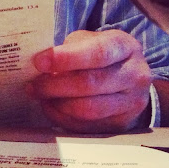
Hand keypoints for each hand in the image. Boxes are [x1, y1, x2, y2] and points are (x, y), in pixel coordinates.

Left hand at [28, 29, 152, 132]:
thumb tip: (41, 64)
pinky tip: (52, 107)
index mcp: (125, 47)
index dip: (66, 58)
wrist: (129, 80)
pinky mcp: (121, 124)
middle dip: (55, 85)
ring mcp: (131, 102)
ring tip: (41, 96)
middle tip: (34, 85)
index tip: (40, 62)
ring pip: (88, 109)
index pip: (98, 53)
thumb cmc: (102, 58)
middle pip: (91, 83)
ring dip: (57, 104)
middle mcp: (135, 75)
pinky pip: (85, 125)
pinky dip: (62, 117)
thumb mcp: (91, 42)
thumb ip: (70, 49)